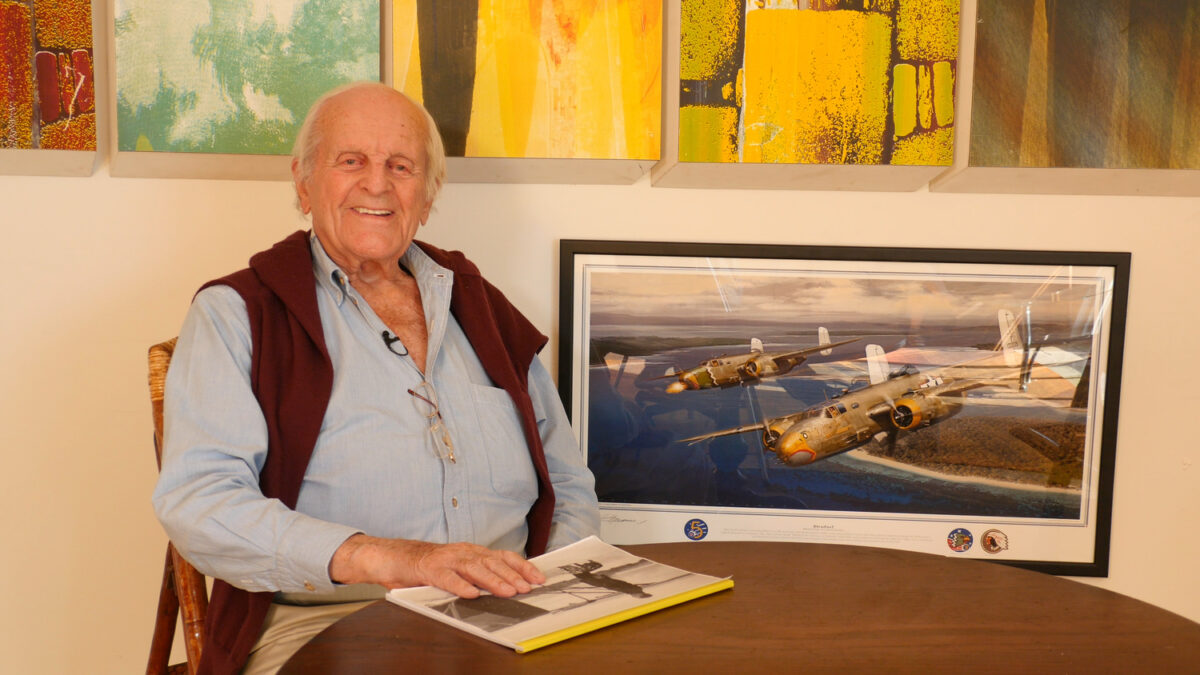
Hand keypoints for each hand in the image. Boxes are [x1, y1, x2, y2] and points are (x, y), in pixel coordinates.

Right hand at [329, 535, 545, 597]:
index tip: (539, 578)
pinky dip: (460, 585)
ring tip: (507, 591)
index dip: (522, 566)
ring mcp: (446, 559)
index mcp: (472, 552)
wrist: (395, 556)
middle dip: (512, 575)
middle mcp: (462, 552)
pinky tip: (471, 594)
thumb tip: (509, 586)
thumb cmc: (430, 565)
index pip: (503, 556)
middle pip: (492, 562)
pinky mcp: (428, 569)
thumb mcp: (460, 567)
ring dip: (492, 580)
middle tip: (527, 588)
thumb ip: (480, 574)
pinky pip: (446, 578)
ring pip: (473, 568)